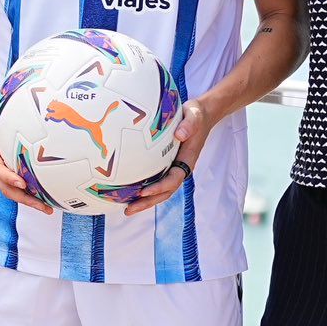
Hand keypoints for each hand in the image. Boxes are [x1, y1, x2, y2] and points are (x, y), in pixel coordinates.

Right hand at [0, 95, 55, 216]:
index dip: (9, 177)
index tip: (22, 182)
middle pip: (7, 188)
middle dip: (25, 199)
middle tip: (44, 207)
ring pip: (12, 191)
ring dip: (29, 201)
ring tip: (48, 208)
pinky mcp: (3, 171)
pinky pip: (15, 186)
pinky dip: (28, 194)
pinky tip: (44, 197)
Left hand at [126, 98, 213, 215]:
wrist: (200, 116)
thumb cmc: (196, 115)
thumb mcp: (194, 115)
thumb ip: (189, 124)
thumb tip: (179, 134)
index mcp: (187, 160)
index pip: (174, 179)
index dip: (160, 187)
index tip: (144, 191)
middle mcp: (180, 168)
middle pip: (165, 192)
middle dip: (148, 202)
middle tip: (129, 210)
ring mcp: (173, 168)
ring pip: (159, 190)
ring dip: (144, 201)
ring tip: (126, 209)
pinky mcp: (165, 165)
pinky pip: (154, 180)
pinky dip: (143, 189)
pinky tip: (127, 193)